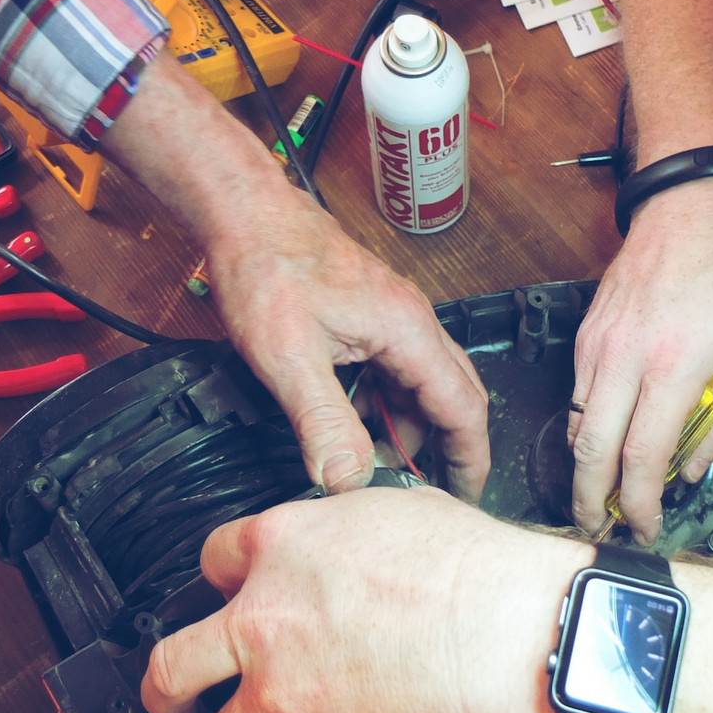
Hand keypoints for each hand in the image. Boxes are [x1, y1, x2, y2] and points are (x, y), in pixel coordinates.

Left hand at [141, 486, 589, 712]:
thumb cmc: (475, 570)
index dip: (221, 579)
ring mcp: (287, 696)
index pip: (212, 560)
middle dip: (165, 689)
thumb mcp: (394, 511)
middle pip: (172, 666)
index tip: (226, 594)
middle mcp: (264, 625)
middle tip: (168, 699)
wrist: (518, 639)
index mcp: (279, 549)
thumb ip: (340, 532)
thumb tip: (339, 542)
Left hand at [205, 195, 490, 499]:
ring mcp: (388, 320)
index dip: (470, 458)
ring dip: (402, 429)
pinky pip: (389, 372)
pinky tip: (349, 427)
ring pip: (416, 387)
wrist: (242, 215)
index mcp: (408, 331)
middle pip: (450, 397)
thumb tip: (345, 481)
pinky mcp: (364, 319)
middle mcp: (410, 323)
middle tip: (428, 495)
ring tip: (370, 468)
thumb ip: (323, 423)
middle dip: (445, 449)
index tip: (468, 498)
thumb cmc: (266, 267)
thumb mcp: (290, 359)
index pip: (462, 408)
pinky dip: (379, 406)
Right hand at [570, 180, 712, 542]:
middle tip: (595, 528)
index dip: (637, 503)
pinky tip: (601, 444)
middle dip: (589, 500)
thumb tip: (692, 468)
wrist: (689, 217)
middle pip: (592, 451)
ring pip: (577, 426)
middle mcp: (626, 360)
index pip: (643, 456)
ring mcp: (597, 348)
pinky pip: (577, 397)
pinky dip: (586, 430)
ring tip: (597, 495)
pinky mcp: (584, 338)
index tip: (642, 528)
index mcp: (675, 367)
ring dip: (584, 469)